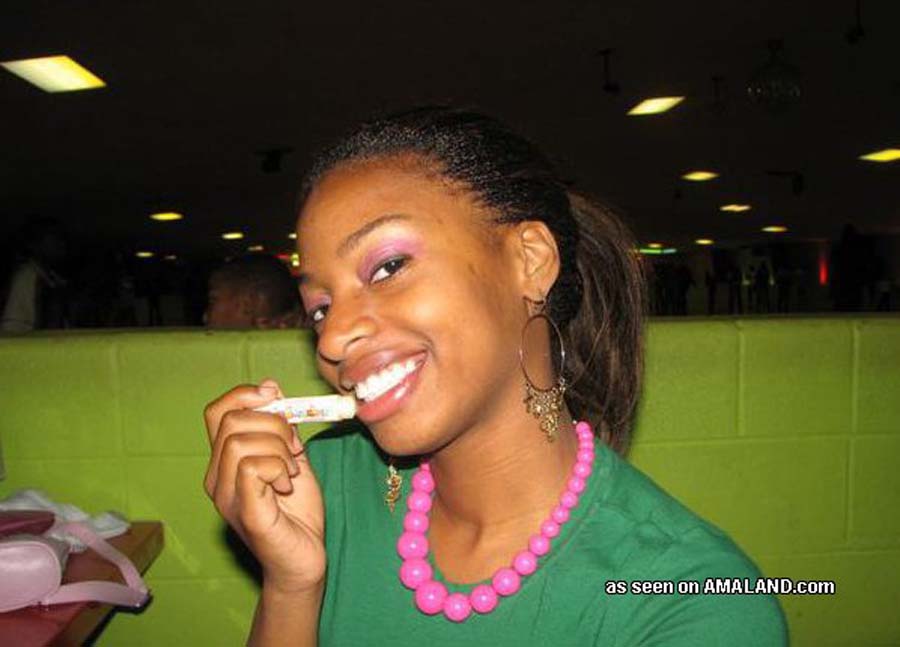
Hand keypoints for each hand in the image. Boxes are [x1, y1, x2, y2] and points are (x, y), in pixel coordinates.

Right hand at [204, 379, 325, 593]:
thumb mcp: (291, 456)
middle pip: (231, 420)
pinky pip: (251, 468)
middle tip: (294, 448)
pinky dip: (277, 467)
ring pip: (240, 441)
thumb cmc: (297, 511)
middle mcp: (217, 478)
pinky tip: (286, 485)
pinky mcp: (244, 512)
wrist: (304, 558)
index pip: (217, 410)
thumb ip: (280, 426)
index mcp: (224, 461)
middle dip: (274, 423)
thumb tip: (270, 386)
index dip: (246, 395)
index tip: (277, 400)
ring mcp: (227, 496)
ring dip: (278, 447)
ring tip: (290, 470)